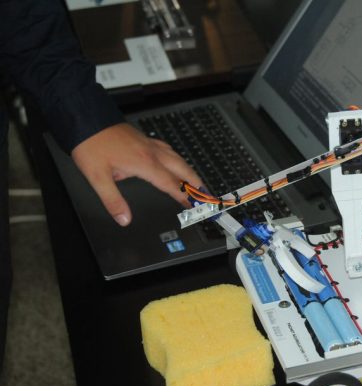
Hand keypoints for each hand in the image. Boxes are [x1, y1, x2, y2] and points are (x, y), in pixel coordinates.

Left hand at [71, 123, 202, 225]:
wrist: (85, 120)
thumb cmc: (91, 146)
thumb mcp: (97, 178)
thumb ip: (113, 201)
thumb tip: (124, 219)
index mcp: (144, 163)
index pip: (171, 184)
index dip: (184, 196)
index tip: (195, 205)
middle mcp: (151, 153)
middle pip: (182, 169)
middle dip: (196, 183)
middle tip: (206, 194)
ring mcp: (149, 144)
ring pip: (177, 158)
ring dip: (189, 171)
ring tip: (197, 180)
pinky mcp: (144, 139)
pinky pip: (168, 149)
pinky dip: (177, 158)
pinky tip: (175, 159)